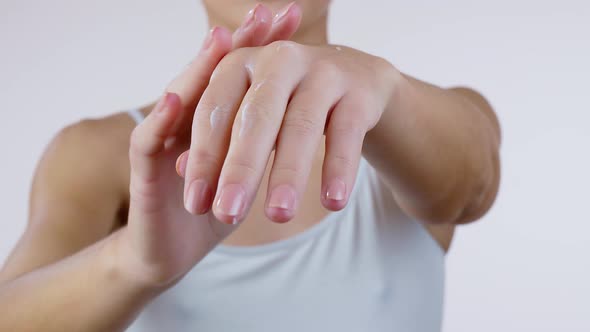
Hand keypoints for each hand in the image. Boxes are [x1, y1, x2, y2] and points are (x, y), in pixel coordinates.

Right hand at [119, 3, 301, 287]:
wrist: (173, 254)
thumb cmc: (214, 209)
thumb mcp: (247, 172)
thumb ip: (265, 146)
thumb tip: (304, 118)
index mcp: (216, 121)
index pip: (241, 74)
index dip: (264, 44)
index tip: (293, 16)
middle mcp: (188, 122)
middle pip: (213, 73)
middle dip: (241, 42)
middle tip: (266, 12)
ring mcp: (163, 141)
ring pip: (180, 95)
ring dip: (200, 67)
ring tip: (224, 38)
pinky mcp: (142, 171)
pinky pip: (150, 140)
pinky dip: (164, 117)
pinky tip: (181, 94)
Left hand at [180, 42, 399, 223]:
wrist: (356, 76)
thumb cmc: (289, 101)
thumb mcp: (251, 113)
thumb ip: (220, 139)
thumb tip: (181, 173)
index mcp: (240, 64)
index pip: (213, 112)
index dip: (203, 159)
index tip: (196, 205)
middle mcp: (279, 60)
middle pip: (255, 117)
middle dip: (240, 168)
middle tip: (227, 213)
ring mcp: (322, 73)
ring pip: (301, 126)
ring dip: (289, 172)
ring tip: (279, 215)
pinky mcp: (359, 91)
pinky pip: (347, 133)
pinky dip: (340, 168)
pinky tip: (333, 202)